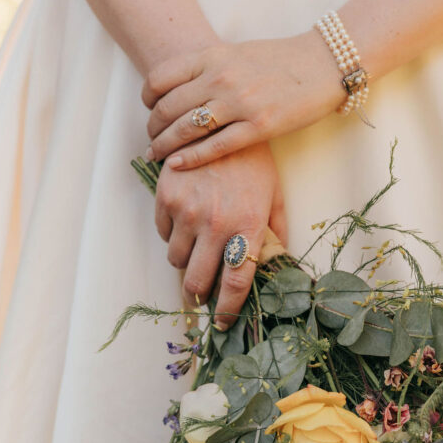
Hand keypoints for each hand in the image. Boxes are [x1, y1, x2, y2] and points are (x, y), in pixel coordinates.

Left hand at [142, 32, 342, 168]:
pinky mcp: (258, 127)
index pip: (161, 77)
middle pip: (168, 106)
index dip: (147, 97)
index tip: (148, 109)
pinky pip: (214, 147)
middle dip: (153, 127)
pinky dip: (190, 158)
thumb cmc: (282, 60)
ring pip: (186, 128)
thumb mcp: (238, 53)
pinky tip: (176, 165)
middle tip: (150, 140)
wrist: (323, 65)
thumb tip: (186, 85)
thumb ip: (211, 67)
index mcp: (213, 55)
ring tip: (156, 155)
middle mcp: (221, 77)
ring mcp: (239, 103)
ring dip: (165, 144)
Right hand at [155, 142, 287, 327]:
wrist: (219, 117)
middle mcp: (216, 224)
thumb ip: (275, 232)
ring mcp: (188, 211)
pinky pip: (163, 232)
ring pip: (176, 259)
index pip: (235, 283)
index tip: (223, 324)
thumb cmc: (253, 159)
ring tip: (196, 250)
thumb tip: (278, 264)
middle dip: (198, 295)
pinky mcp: (167, 196)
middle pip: (197, 282)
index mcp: (247, 227)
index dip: (228, 310)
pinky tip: (184, 221)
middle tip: (201, 297)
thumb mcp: (274, 194)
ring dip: (186, 262)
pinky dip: (172, 234)